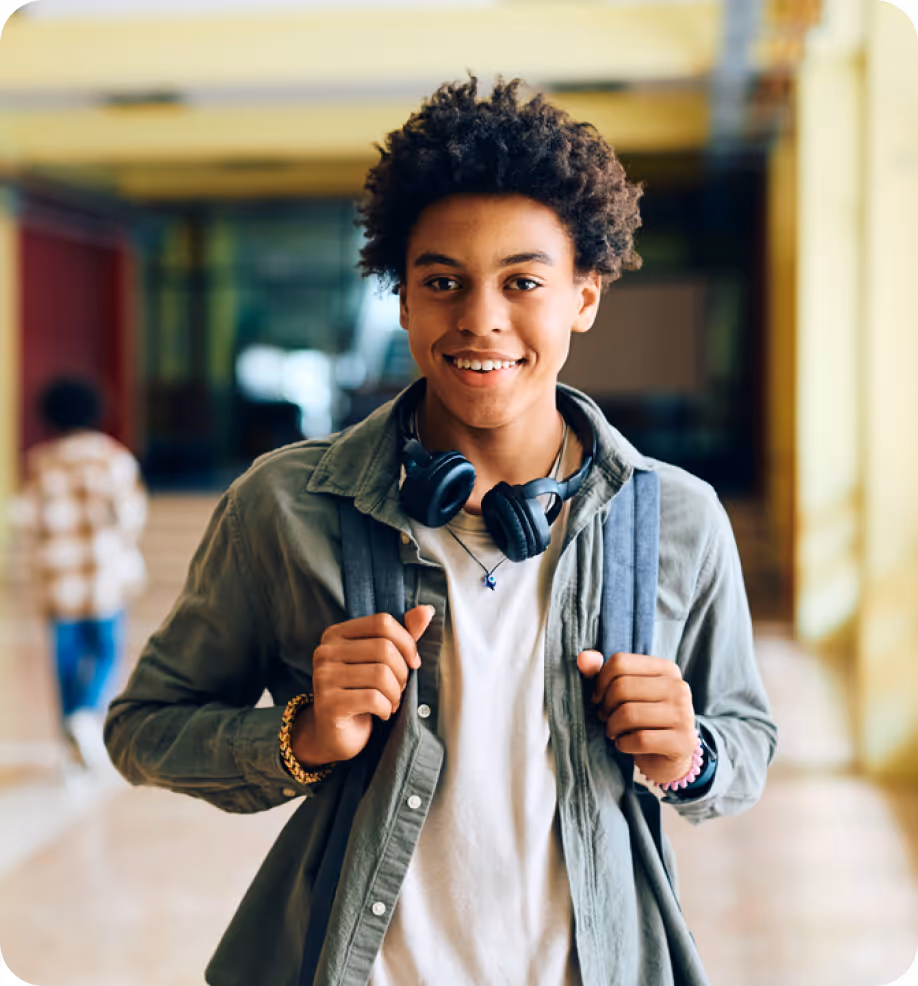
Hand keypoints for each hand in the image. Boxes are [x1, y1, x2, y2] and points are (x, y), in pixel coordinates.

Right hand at [292, 605, 434, 765]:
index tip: (413, 662)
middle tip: (399, 688)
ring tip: (391, 701)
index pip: (382, 622)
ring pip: (381, 675)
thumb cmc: (362, 692)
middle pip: (383, 648)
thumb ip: (402, 635)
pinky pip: (373, 699)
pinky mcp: (328, 704)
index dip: (406, 641)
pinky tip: (381, 713)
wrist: (336, 734)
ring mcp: (323, 677)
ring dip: (395, 693)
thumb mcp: (382, 661)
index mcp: (336, 634)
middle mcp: (325, 652)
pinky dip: (386, 708)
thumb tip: (426, 610)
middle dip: (402, 672)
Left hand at [577, 650, 696, 785]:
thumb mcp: (625, 693)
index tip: (598, 698)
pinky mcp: (683, 742)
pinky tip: (624, 744)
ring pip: (629, 714)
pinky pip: (640, 739)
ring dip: (612, 727)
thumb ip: (601, 673)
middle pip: (622, 687)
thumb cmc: (642, 719)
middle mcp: (679, 688)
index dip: (600, 682)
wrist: (668, 757)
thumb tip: (583, 659)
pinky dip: (623, 744)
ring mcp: (684, 714)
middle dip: (605, 706)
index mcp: (666, 669)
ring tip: (614, 731)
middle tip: (605, 718)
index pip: (620, 662)